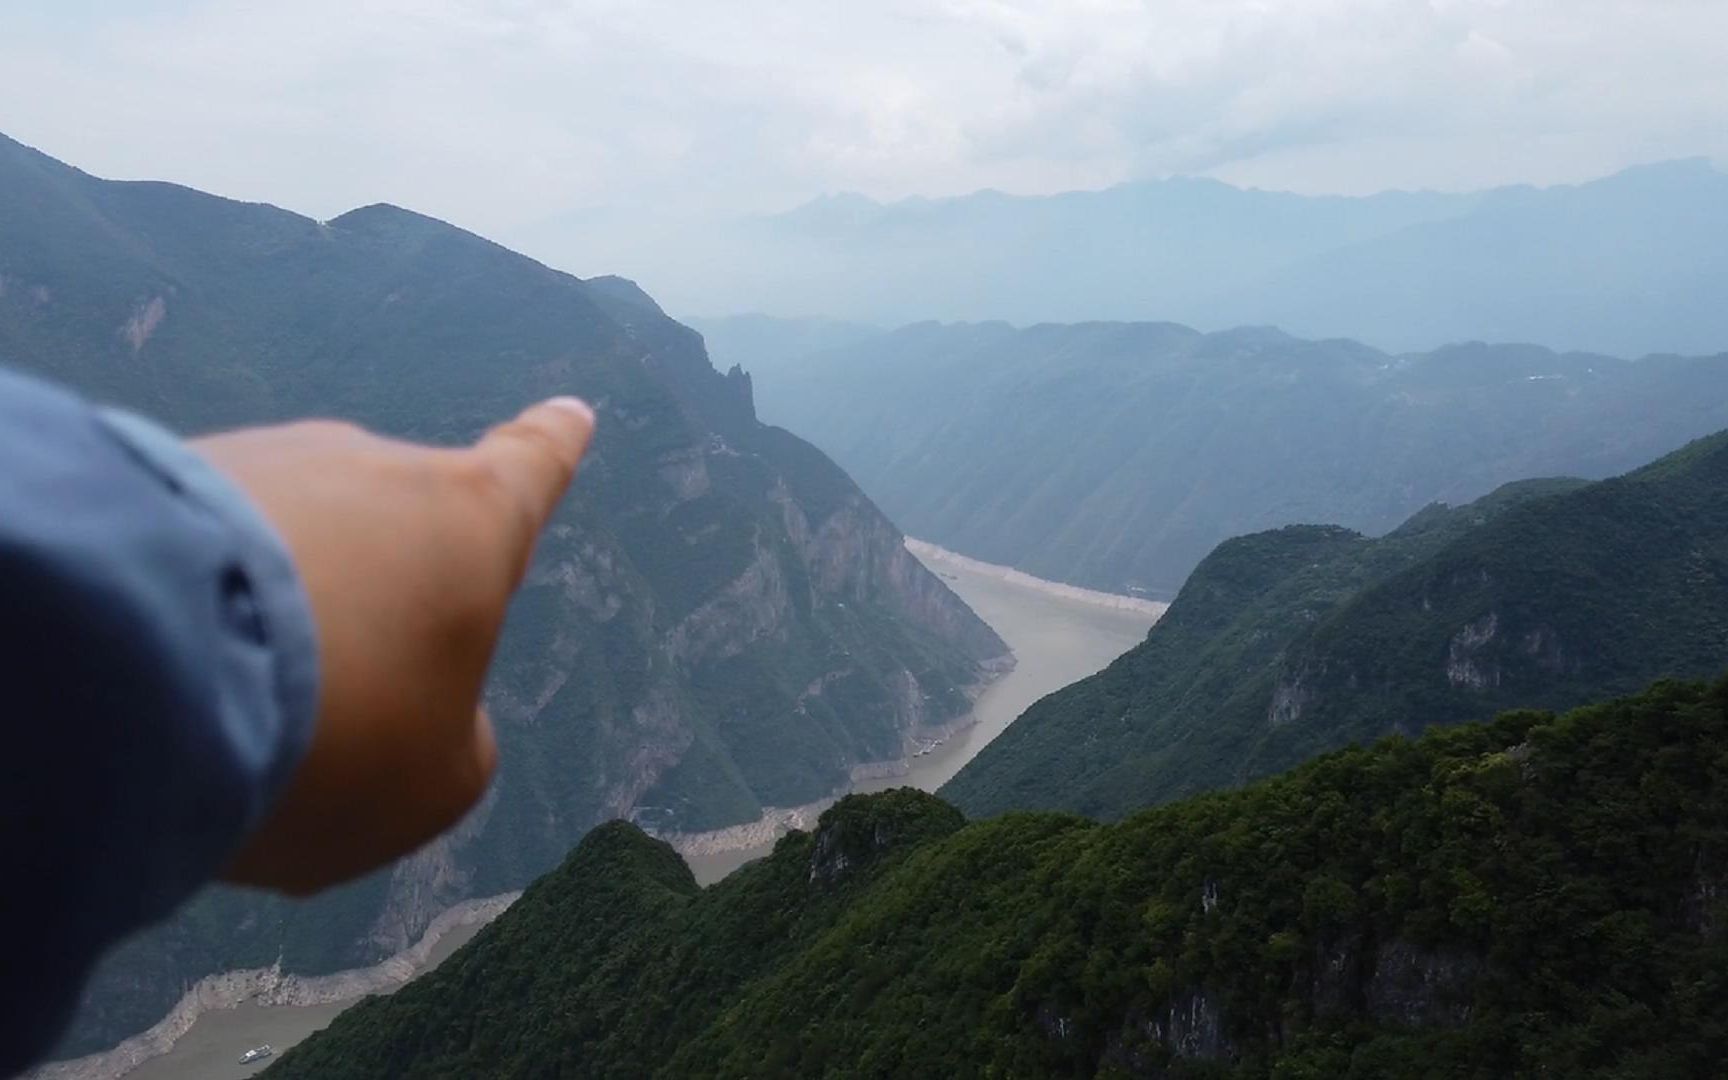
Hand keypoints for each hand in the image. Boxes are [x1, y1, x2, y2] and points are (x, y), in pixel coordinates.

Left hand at [197, 399, 595, 894]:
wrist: (143, 674)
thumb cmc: (339, 729)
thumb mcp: (433, 780)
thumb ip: (448, 741)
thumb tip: (412, 711)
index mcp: (471, 519)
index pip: (531, 467)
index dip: (551, 448)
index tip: (569, 415)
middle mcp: (372, 465)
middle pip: (392, 524)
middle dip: (372, 595)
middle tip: (333, 702)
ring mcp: (261, 460)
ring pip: (286, 543)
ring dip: (272, 612)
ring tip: (229, 709)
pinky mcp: (153, 475)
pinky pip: (194, 551)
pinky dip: (192, 609)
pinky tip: (159, 679)